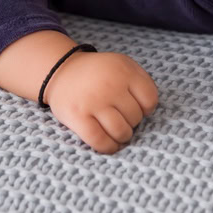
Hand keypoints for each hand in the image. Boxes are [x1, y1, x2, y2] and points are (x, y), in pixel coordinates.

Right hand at [43, 50, 159, 153]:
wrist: (62, 71)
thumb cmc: (98, 73)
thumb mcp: (122, 65)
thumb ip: (141, 81)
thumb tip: (150, 111)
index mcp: (124, 70)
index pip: (150, 100)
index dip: (146, 109)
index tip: (137, 108)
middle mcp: (110, 85)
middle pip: (136, 118)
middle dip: (131, 122)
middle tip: (121, 118)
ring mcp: (93, 101)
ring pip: (122, 132)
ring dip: (122, 136)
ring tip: (117, 132)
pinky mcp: (78, 117)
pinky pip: (100, 141)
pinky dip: (109, 147)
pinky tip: (110, 145)